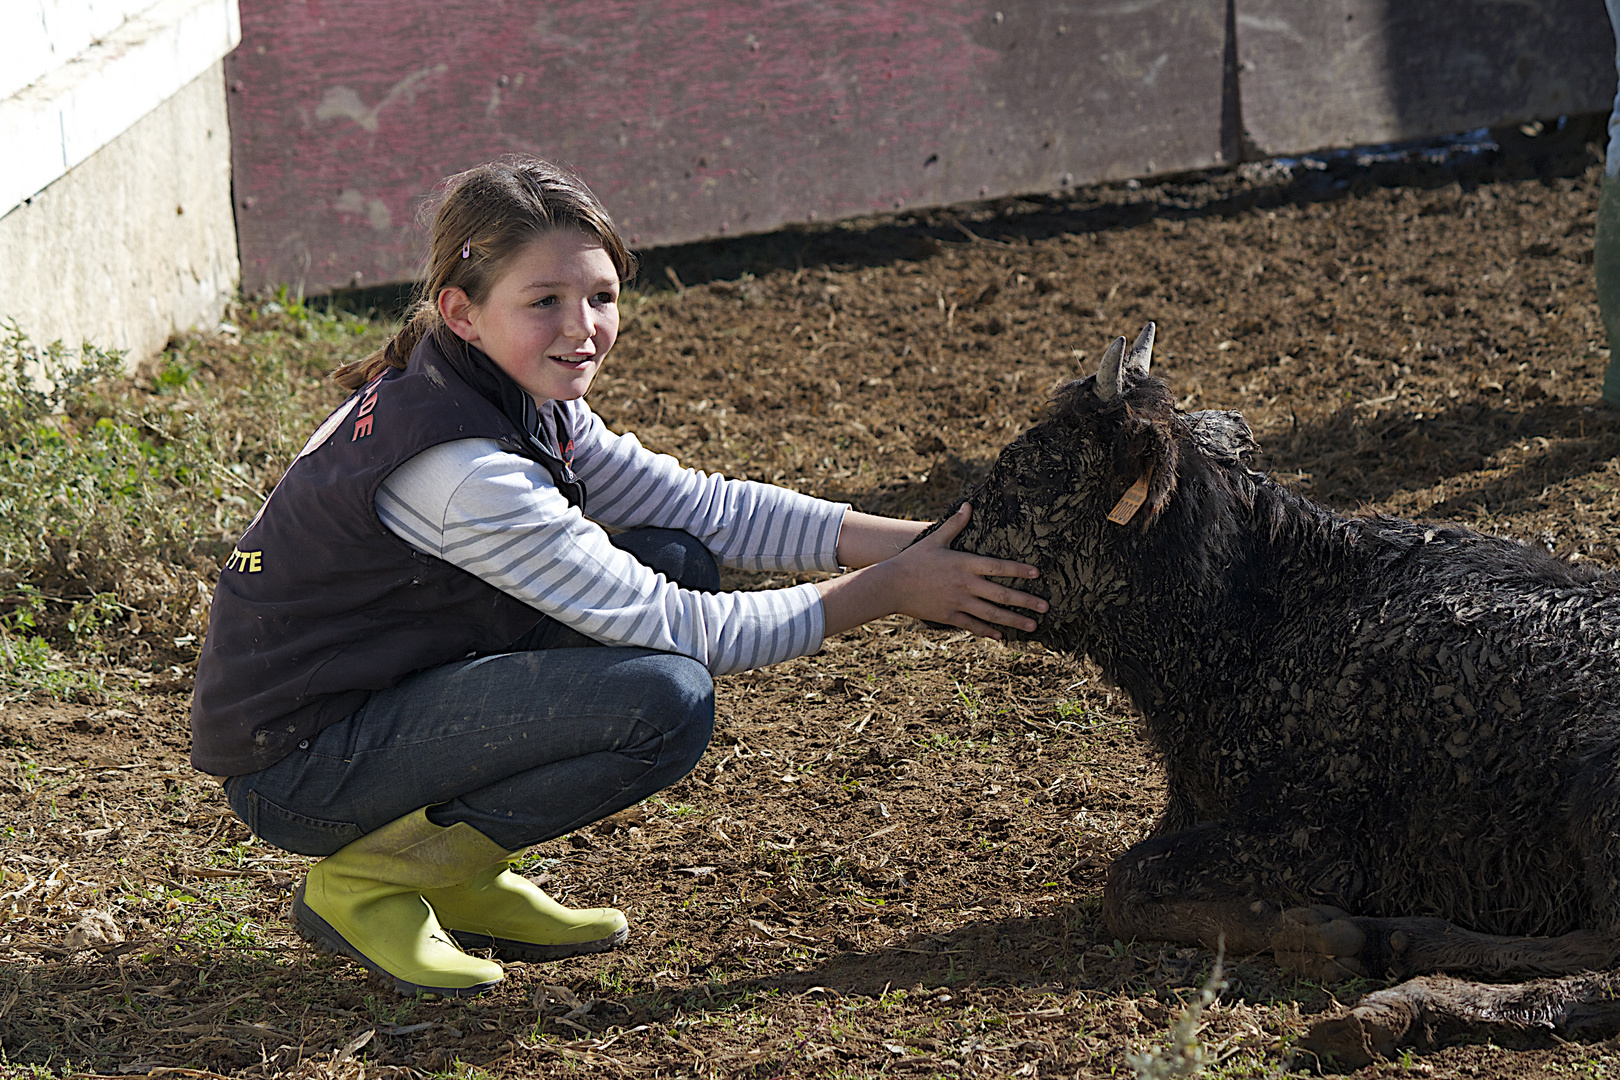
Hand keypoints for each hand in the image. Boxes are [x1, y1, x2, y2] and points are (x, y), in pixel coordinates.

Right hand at [816, 503, 1045, 638]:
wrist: (891, 584)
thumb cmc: (914, 560)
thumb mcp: (935, 539)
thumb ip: (955, 524)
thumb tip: (968, 504)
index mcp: (965, 564)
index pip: (998, 567)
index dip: (1019, 570)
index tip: (1037, 574)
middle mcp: (965, 585)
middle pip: (1002, 594)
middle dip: (1026, 601)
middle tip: (1046, 607)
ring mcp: (958, 602)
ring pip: (992, 614)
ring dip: (1014, 620)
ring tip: (1033, 625)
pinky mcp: (949, 616)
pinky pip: (973, 625)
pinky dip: (987, 631)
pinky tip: (1001, 636)